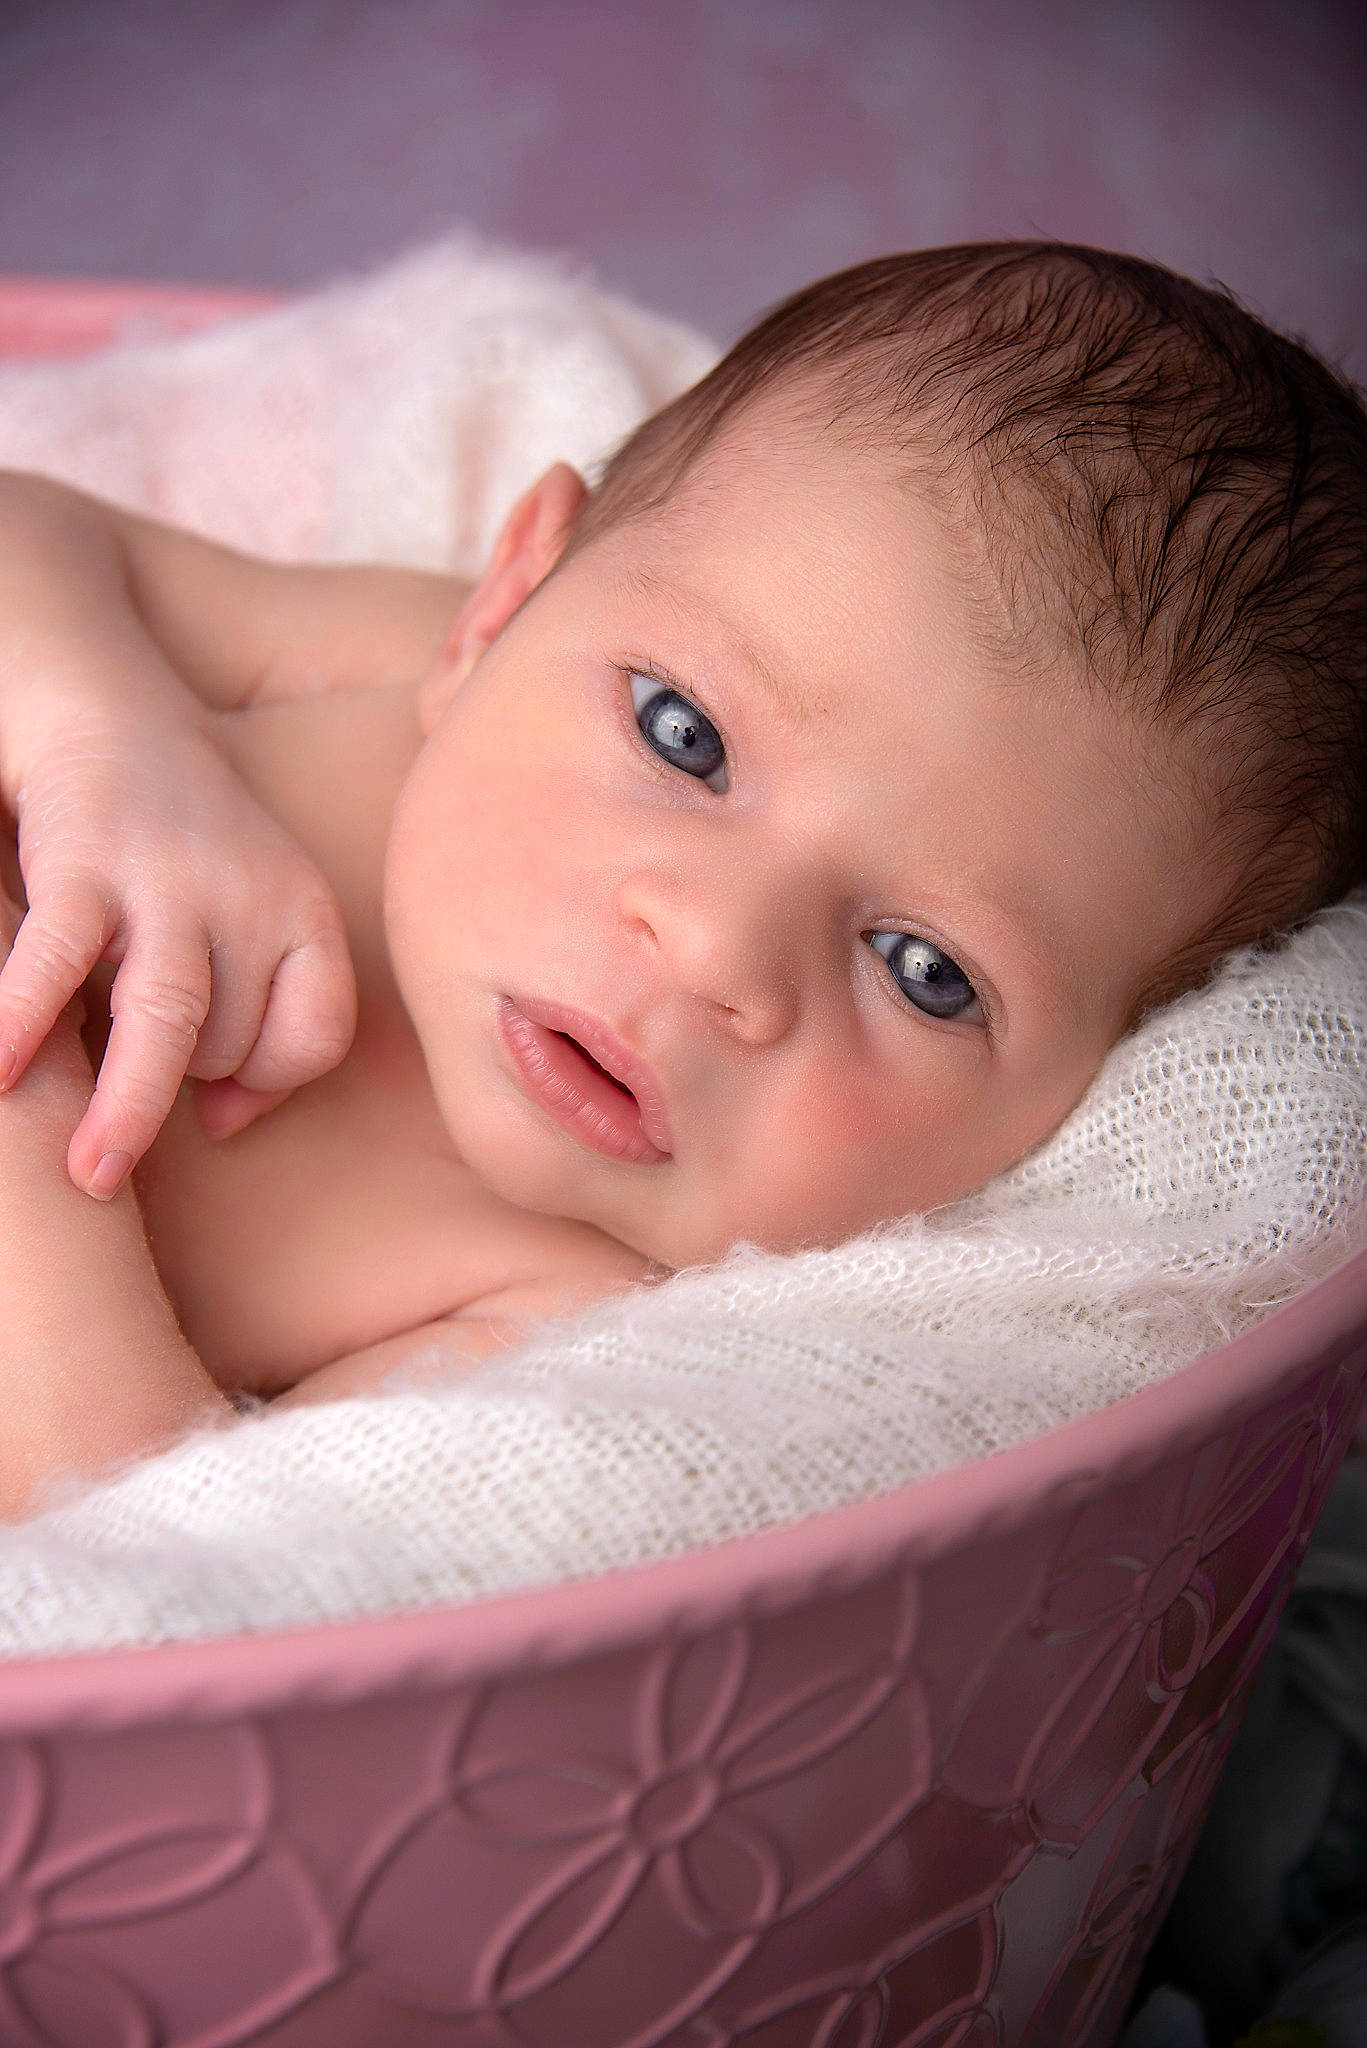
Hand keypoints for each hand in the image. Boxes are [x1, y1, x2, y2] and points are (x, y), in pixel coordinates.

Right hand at [0, 711, 356, 1197]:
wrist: (113, 721)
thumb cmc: (188, 856)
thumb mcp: (259, 921)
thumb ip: (262, 1018)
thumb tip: (224, 1124)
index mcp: (305, 911)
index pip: (316, 1033)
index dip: (268, 1077)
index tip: (215, 1088)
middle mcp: (250, 894)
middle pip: (236, 1038)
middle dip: (179, 1085)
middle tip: (110, 1160)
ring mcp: (167, 880)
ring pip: (166, 1018)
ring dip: (127, 1107)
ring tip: (90, 1174)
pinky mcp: (81, 868)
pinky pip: (56, 965)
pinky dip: (24, 1025)